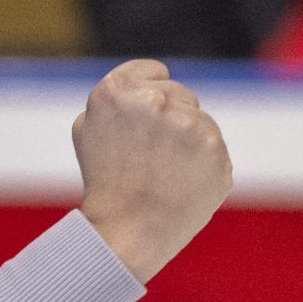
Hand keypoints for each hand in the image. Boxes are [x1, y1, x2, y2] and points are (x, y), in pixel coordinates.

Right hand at [73, 59, 231, 281]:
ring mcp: (188, 123)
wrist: (127, 230)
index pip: (154, 71)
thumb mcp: (88, 126)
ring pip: (198, 120)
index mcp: (116, 90)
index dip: (148, 96)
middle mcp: (154, 100)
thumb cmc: (105, 181)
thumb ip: (117, 95)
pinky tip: (183, 181)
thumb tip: (147, 82)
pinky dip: (203, 163)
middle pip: (179, 94)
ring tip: (165, 172)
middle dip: (168, 120)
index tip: (142, 123)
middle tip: (150, 157)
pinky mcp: (214, 148)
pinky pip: (213, 146)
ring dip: (187, 141)